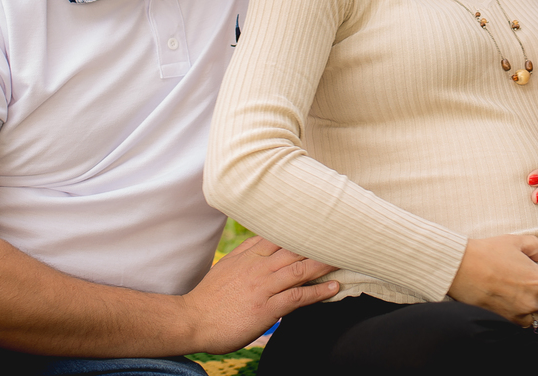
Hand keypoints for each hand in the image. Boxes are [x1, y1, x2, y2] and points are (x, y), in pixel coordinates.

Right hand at [182, 236, 338, 353]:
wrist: (191, 320)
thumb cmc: (210, 296)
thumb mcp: (228, 265)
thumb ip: (247, 252)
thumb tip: (265, 239)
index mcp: (250, 255)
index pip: (281, 234)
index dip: (304, 226)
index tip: (324, 218)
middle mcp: (259, 267)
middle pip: (295, 248)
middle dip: (319, 241)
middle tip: (344, 233)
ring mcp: (263, 287)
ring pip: (299, 269)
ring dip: (324, 263)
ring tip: (346, 257)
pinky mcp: (266, 308)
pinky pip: (297, 297)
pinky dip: (317, 292)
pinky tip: (333, 288)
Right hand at [447, 235, 537, 325]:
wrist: (460, 267)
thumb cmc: (487, 252)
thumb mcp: (515, 241)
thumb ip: (535, 246)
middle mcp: (533, 300)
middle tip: (529, 281)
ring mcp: (519, 314)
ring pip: (537, 315)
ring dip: (533, 306)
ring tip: (520, 295)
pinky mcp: (505, 321)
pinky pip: (521, 324)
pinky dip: (519, 316)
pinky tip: (509, 303)